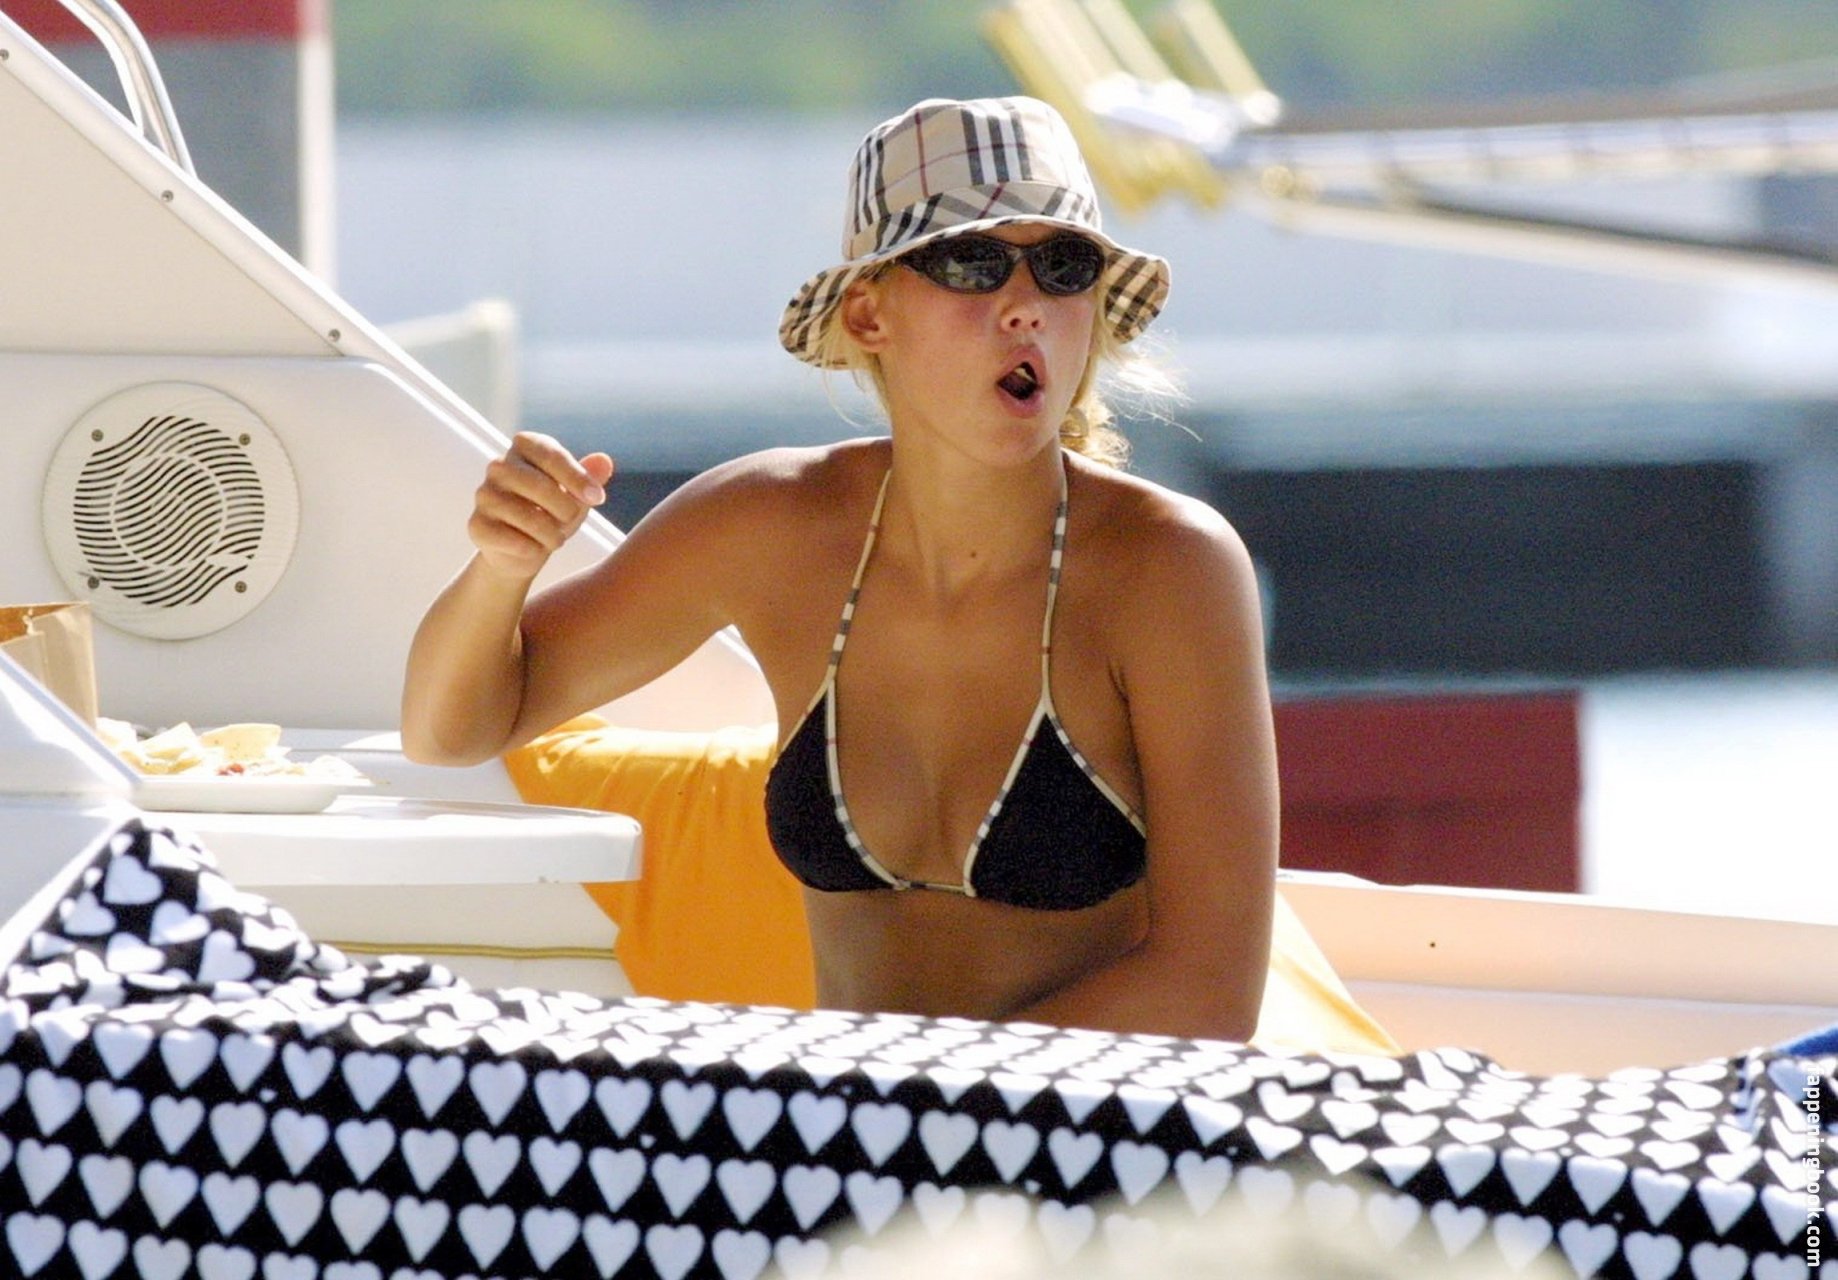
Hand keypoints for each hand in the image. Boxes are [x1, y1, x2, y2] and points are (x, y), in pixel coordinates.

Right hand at [467, 431, 613, 579]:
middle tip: (570, 521)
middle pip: (538, 485)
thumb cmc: (553, 513)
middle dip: (565, 509)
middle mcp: (499, 466)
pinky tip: (534, 549)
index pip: (550, 454)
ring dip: (552, 535)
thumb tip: (604, 461)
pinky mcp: (476, 525)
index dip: (576, 477)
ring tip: (555, 539)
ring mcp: (484, 495)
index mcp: (524, 447)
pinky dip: (533, 550)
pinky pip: (512, 540)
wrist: (524, 550)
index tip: (597, 498)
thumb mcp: (577, 495)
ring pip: (527, 516)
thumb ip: (590, 477)